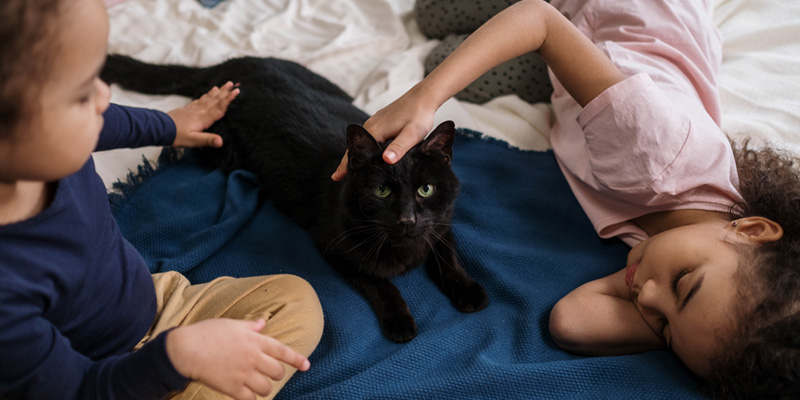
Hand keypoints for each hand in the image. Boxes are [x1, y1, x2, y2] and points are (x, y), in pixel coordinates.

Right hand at [166, 318, 309, 399]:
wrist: (186, 349)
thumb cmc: (207, 333)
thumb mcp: (231, 324)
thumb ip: (250, 326)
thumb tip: (263, 323)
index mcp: (255, 339)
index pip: (282, 351)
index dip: (297, 359)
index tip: (306, 366)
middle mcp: (253, 357)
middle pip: (277, 371)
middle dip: (277, 374)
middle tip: (270, 375)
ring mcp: (243, 373)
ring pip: (266, 388)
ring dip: (265, 388)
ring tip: (258, 386)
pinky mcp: (232, 388)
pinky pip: (250, 399)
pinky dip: (251, 398)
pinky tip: (247, 396)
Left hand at [168, 81, 239, 147]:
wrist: (160, 128)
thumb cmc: (177, 136)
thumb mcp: (193, 141)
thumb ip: (207, 140)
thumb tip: (221, 142)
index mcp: (203, 118)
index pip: (219, 107)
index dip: (228, 99)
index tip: (237, 91)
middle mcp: (200, 111)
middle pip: (215, 99)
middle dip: (225, 91)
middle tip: (234, 83)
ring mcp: (194, 108)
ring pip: (208, 98)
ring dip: (218, 91)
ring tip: (224, 85)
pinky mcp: (188, 108)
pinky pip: (201, 99)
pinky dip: (207, 94)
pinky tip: (209, 92)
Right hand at [330, 85, 435, 180]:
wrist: (423, 97)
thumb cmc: (419, 116)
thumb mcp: (412, 134)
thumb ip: (399, 147)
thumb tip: (386, 160)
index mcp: (375, 130)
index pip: (356, 151)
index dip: (347, 165)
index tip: (337, 177)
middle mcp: (370, 125)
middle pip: (354, 147)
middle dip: (346, 162)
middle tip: (337, 177)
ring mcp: (374, 122)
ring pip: (359, 142)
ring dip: (353, 154)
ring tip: (348, 169)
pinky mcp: (379, 121)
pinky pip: (366, 137)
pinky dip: (361, 146)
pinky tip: (364, 153)